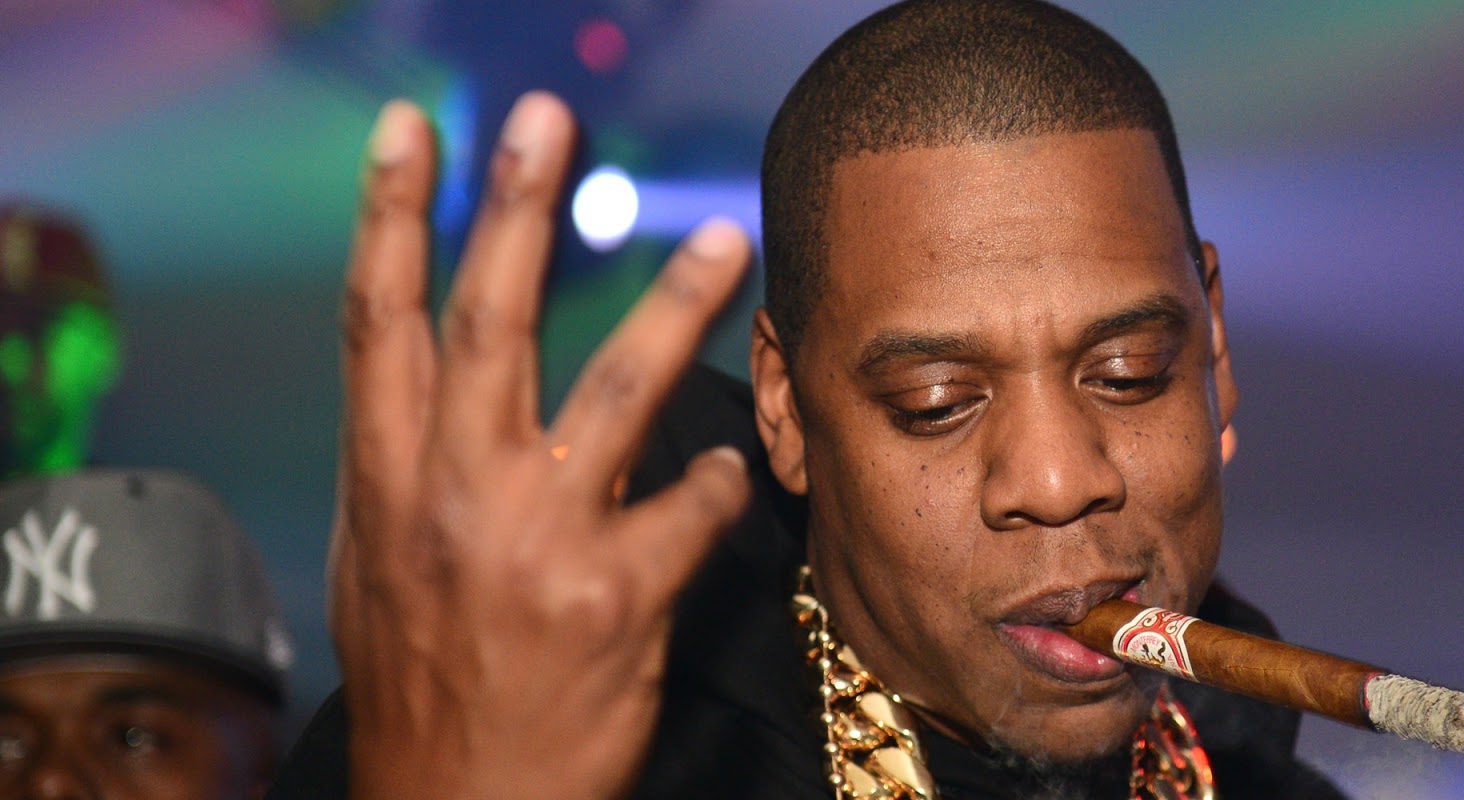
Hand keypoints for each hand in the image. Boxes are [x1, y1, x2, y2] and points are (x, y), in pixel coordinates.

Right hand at [330, 92, 751, 799]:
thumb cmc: (423, 683)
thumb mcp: (379, 564)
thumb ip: (408, 464)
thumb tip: (430, 375)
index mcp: (386, 481)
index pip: (379, 322)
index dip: (391, 216)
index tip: (411, 134)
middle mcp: (454, 495)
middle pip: (488, 321)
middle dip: (518, 208)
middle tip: (548, 121)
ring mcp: (535, 543)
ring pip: (614, 391)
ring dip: (673, 306)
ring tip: (721, 241)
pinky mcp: (615, 597)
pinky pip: (692, 508)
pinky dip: (720, 480)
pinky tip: (735, 471)